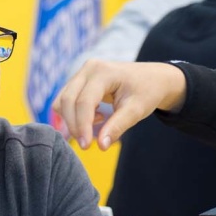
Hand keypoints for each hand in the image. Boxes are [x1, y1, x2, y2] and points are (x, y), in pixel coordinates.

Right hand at [54, 60, 186, 149]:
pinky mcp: (79, 80)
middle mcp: (88, 68)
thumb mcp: (136, 111)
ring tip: (99, 123)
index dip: (82, 126)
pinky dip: (73, 113)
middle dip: (74, 125)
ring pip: (62, 100)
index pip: (84, 102)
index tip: (86, 146)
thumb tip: (101, 146)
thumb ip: (117, 127)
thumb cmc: (147, 92)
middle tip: (87, 145)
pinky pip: (65, 100)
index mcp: (103, 72)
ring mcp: (82, 73)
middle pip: (67, 100)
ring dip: (72, 119)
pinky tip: (96, 117)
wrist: (152, 78)